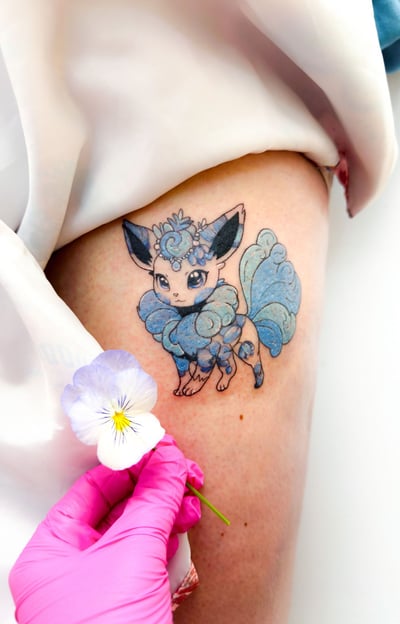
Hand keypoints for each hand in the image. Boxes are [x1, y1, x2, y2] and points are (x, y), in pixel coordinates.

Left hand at [9, 435, 202, 623]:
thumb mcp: (131, 555)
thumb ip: (153, 501)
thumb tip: (169, 462)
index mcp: (51, 553)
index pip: (92, 490)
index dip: (128, 465)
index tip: (159, 448)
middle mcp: (71, 568)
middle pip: (116, 508)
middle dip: (154, 487)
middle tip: (182, 469)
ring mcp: (100, 586)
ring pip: (136, 531)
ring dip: (166, 509)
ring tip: (190, 494)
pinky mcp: (127, 602)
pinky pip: (147, 556)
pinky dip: (168, 537)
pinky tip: (185, 521)